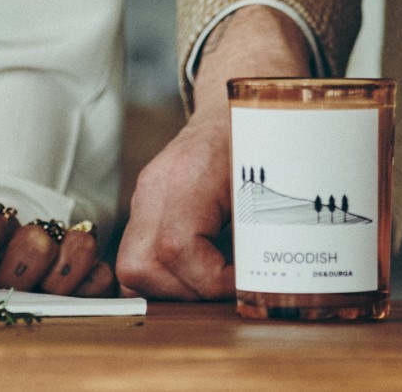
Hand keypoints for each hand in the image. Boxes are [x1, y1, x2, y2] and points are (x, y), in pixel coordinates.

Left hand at [0, 201, 119, 294]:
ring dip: (59, 280)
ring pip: (80, 245)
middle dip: (20, 274)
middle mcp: (33, 238)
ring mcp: (67, 252)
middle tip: (8, 295)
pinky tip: (69, 306)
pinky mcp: (95, 275)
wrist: (9, 310)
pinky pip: (102, 276)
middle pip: (36, 239)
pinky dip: (87, 291)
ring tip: (42, 302)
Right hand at [116, 5, 309, 298]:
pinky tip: (200, 271)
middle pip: (141, 265)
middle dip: (187, 292)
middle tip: (227, 287)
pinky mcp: (144, 210)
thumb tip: (269, 281)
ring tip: (215, 280)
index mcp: (188, 173)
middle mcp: (155, 187)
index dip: (211, 279)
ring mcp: (144, 199)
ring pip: (132, 268)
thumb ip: (265, 226)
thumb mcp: (269, 177)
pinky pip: (138, 258)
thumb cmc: (254, 137)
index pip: (177, 247)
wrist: (229, 110)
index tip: (243, 283)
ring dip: (174, 289)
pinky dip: (166, 277)